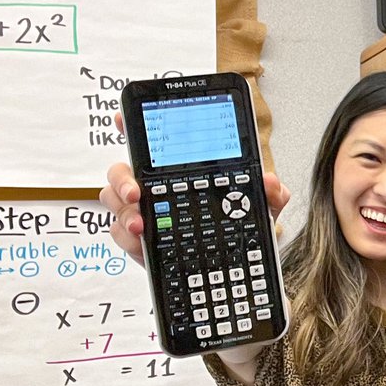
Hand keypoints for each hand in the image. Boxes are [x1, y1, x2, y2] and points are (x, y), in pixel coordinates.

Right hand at [99, 112, 291, 266]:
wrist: (233, 268)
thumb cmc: (237, 231)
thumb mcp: (260, 210)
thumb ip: (270, 193)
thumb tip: (271, 181)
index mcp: (179, 173)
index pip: (153, 144)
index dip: (131, 127)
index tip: (119, 118)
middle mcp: (155, 189)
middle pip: (121, 172)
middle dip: (122, 179)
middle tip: (137, 192)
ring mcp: (144, 214)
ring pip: (114, 201)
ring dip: (122, 210)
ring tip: (141, 224)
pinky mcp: (140, 242)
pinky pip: (120, 234)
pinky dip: (126, 237)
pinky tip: (141, 240)